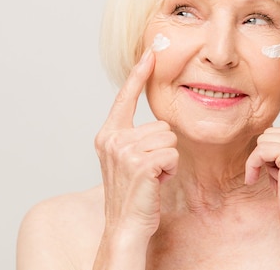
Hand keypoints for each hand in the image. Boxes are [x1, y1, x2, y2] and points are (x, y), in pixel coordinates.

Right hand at [94, 47, 178, 239]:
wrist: (125, 225)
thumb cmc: (131, 194)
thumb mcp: (125, 160)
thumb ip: (133, 136)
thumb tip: (156, 124)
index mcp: (108, 134)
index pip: (125, 97)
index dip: (138, 75)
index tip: (150, 54)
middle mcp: (113, 139)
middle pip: (161, 124)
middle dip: (163, 148)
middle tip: (149, 170)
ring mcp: (125, 151)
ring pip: (169, 139)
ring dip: (168, 160)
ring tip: (152, 177)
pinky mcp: (140, 164)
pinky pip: (172, 154)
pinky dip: (170, 170)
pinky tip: (156, 182)